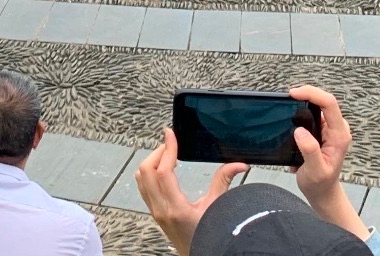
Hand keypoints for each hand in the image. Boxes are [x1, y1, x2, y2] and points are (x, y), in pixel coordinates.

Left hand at [135, 128, 245, 255]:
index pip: (163, 171)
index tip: (170, 134)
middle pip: (146, 171)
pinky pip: (143, 187)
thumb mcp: (217, 208)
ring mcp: (155, 211)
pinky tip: (162, 168)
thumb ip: (224, 182)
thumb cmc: (208, 237)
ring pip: (141, 179)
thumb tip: (238, 164)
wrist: (199, 255)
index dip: (167, 149)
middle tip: (171, 144)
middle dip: (157, 152)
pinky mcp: (155, 212)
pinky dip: (149, 173)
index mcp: (175, 208)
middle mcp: (161, 209)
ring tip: (166, 154)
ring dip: (151, 162)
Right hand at [289, 86, 368, 236]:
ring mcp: (331, 128)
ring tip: (287, 105)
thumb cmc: (320, 184)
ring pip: (318, 105)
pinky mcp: (323, 130)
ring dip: (303, 101)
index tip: (293, 94)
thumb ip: (310, 151)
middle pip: (324, 100)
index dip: (312, 94)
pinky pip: (313, 112)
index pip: (329, 104)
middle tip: (287, 97)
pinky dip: (301, 109)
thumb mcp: (315, 171)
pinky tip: (291, 114)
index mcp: (339, 135)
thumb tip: (300, 131)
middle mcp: (337, 128)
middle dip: (306, 94)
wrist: (323, 192)